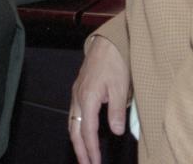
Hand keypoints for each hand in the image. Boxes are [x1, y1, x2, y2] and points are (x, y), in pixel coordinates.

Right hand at [69, 36, 129, 163]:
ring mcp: (76, 93)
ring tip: (83, 154)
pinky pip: (73, 113)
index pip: (88, 131)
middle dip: (79, 150)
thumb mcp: (120, 88)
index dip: (91, 149)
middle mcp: (78, 97)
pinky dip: (76, 128)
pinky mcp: (79, 89)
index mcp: (87, 98)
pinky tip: (82, 132)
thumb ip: (116, 111)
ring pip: (72, 122)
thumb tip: (114, 132)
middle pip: (74, 130)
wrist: (107, 42)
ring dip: (77, 140)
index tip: (96, 163)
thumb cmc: (115, 61)